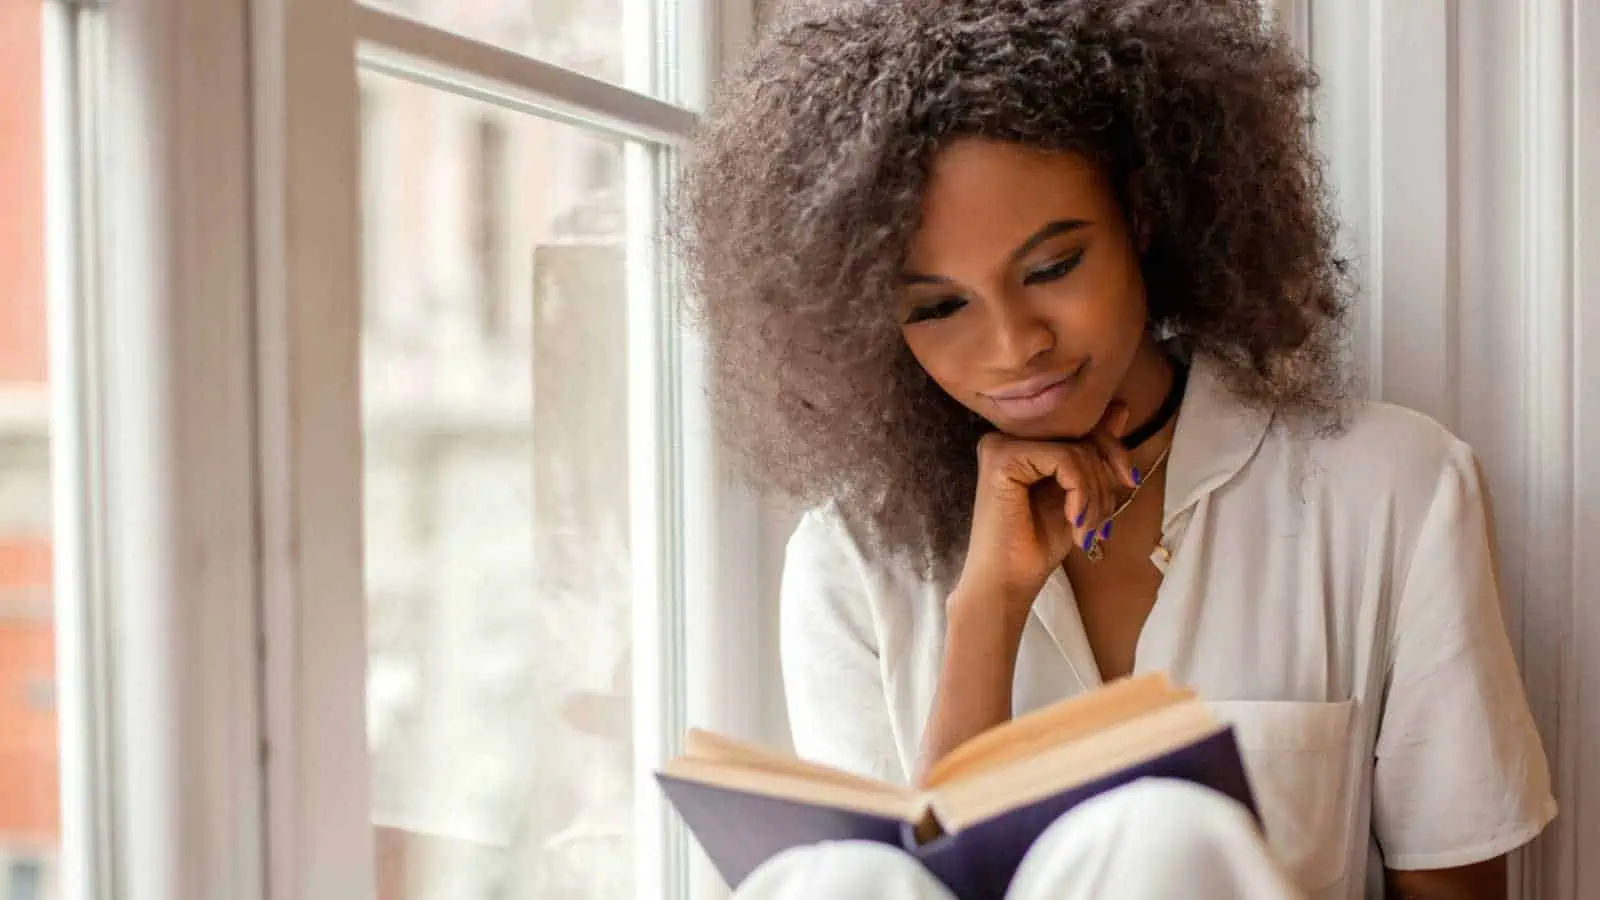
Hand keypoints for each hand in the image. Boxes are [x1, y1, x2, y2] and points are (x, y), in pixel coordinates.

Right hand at [954, 403, 1136, 615]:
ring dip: (1095, 497)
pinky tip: (1074, 521)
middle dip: (1105, 481)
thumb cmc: (1037, 544)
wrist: (1006, 583)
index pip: (1082, 427)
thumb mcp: (1079, 493)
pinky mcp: (1001, 458)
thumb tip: (1120, 408)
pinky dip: (1081, 493)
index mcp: (1024, 441)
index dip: (1114, 452)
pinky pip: (1064, 460)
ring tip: (1087, 530)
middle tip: (1101, 524)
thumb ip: (1094, 453)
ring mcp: (1001, 444)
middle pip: (1082, 436)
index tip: (1129, 483)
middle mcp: (1008, 436)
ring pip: (1077, 451)